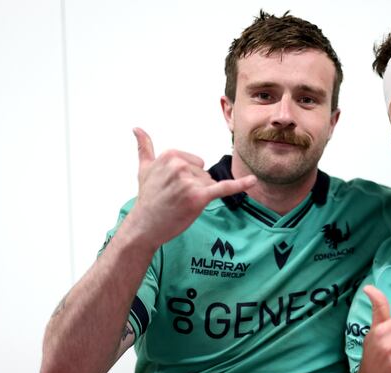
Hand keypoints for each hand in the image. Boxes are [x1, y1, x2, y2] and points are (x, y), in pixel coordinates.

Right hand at [126, 128, 255, 247]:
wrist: (145, 225)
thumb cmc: (148, 198)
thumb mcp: (143, 169)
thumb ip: (144, 147)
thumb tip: (137, 128)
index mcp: (170, 155)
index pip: (198, 162)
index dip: (190, 177)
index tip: (173, 186)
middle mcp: (179, 165)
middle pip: (205, 174)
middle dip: (195, 187)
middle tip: (176, 198)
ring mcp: (189, 181)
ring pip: (210, 185)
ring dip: (200, 196)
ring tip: (181, 203)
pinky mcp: (198, 197)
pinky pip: (224, 188)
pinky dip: (240, 185)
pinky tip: (253, 181)